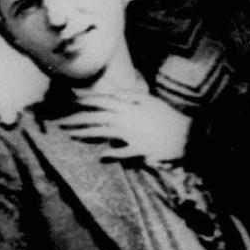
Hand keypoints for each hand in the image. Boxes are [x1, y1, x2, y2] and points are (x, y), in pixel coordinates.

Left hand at [56, 93, 190, 163]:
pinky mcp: (141, 149)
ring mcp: (133, 134)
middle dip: (77, 119)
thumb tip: (113, 93)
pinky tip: (102, 156)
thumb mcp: (149, 101)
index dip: (86, 101)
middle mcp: (127, 118)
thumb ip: (130, 96)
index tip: (71, 102)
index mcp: (130, 106)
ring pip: (104, 132)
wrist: (188, 133)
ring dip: (86, 134)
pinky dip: (113, 153)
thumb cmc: (168, 117)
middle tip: (61, 123)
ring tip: (72, 135)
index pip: (102, 101)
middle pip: (97, 118)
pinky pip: (124, 151)